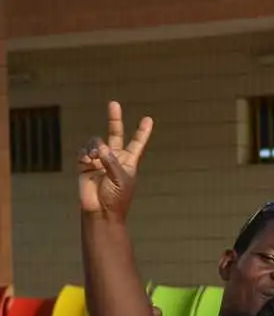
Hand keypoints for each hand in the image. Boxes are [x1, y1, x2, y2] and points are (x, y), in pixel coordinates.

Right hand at [78, 101, 153, 218]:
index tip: (148, 119)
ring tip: (95, 158)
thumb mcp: (120, 178)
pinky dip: (85, 154)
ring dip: (95, 147)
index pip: (137, 143)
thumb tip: (100, 147)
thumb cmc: (116, 198)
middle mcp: (114, 158)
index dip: (142, 132)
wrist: (100, 211)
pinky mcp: (85, 165)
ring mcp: (99, 160)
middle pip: (115, 134)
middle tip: (114, 103)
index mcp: (129, 162)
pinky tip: (88, 161)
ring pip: (96, 142)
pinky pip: (84, 151)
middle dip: (114, 119)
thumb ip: (111, 161)